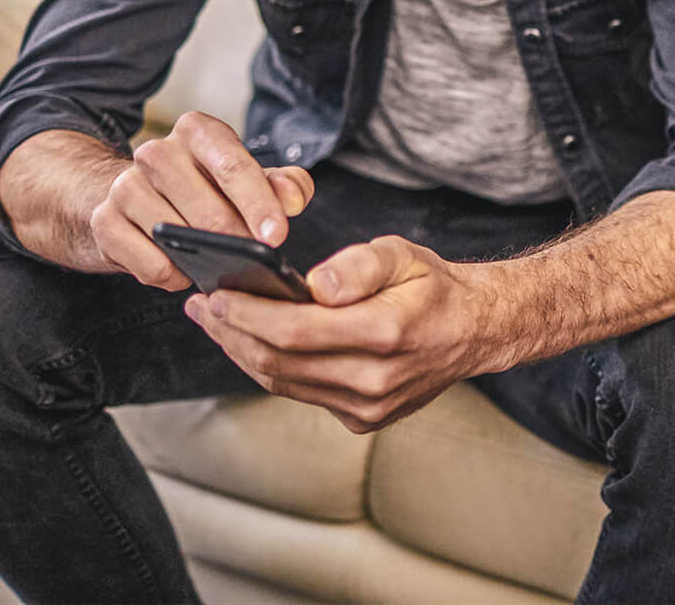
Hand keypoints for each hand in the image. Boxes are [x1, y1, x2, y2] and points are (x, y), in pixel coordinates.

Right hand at [88, 111, 313, 290]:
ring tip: (213, 260)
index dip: (259, 204)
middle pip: (209, 210)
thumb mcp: (243, 178)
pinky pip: (152, 266)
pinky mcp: (104, 222)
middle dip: (237, 242)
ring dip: (203, 261)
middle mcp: (157, 152)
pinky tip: (179, 268)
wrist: (123, 196)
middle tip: (252, 260)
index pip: (233, 167)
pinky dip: (173, 277)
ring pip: (178, 239)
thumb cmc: (199, 187)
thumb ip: (280, 184)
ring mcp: (125, 186)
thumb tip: (293, 198)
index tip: (276, 236)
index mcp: (198, 132)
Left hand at [184, 234, 490, 431]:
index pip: (296, 331)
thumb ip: (358, 265)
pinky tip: (253, 343)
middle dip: (231, 334)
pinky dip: (271, 368)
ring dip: (242, 353)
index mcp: (387, 333)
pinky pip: (302, 393)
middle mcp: (376, 379)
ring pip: (284, 383)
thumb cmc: (432, 287)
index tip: (215, 294)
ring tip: (216, 322)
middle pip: (280, 362)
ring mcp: (368, 406)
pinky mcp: (362, 419)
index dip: (248, 315)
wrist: (474, 331)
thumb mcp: (402, 255)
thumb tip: (313, 283)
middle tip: (201, 307)